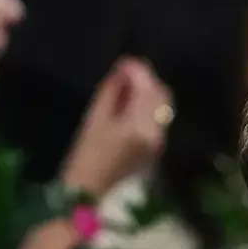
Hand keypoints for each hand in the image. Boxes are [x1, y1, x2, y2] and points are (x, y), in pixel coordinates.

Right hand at [59, 57, 171, 197]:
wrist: (90, 187)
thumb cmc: (85, 152)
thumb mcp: (94, 118)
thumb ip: (111, 92)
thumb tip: (124, 70)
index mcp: (139, 127)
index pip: (147, 90)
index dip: (138, 72)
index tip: (125, 61)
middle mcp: (156, 134)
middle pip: (161, 96)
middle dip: (147, 80)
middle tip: (126, 70)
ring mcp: (159, 142)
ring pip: (163, 107)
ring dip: (150, 92)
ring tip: (128, 84)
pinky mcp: (157, 147)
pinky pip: (159, 119)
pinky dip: (150, 106)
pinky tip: (133, 102)